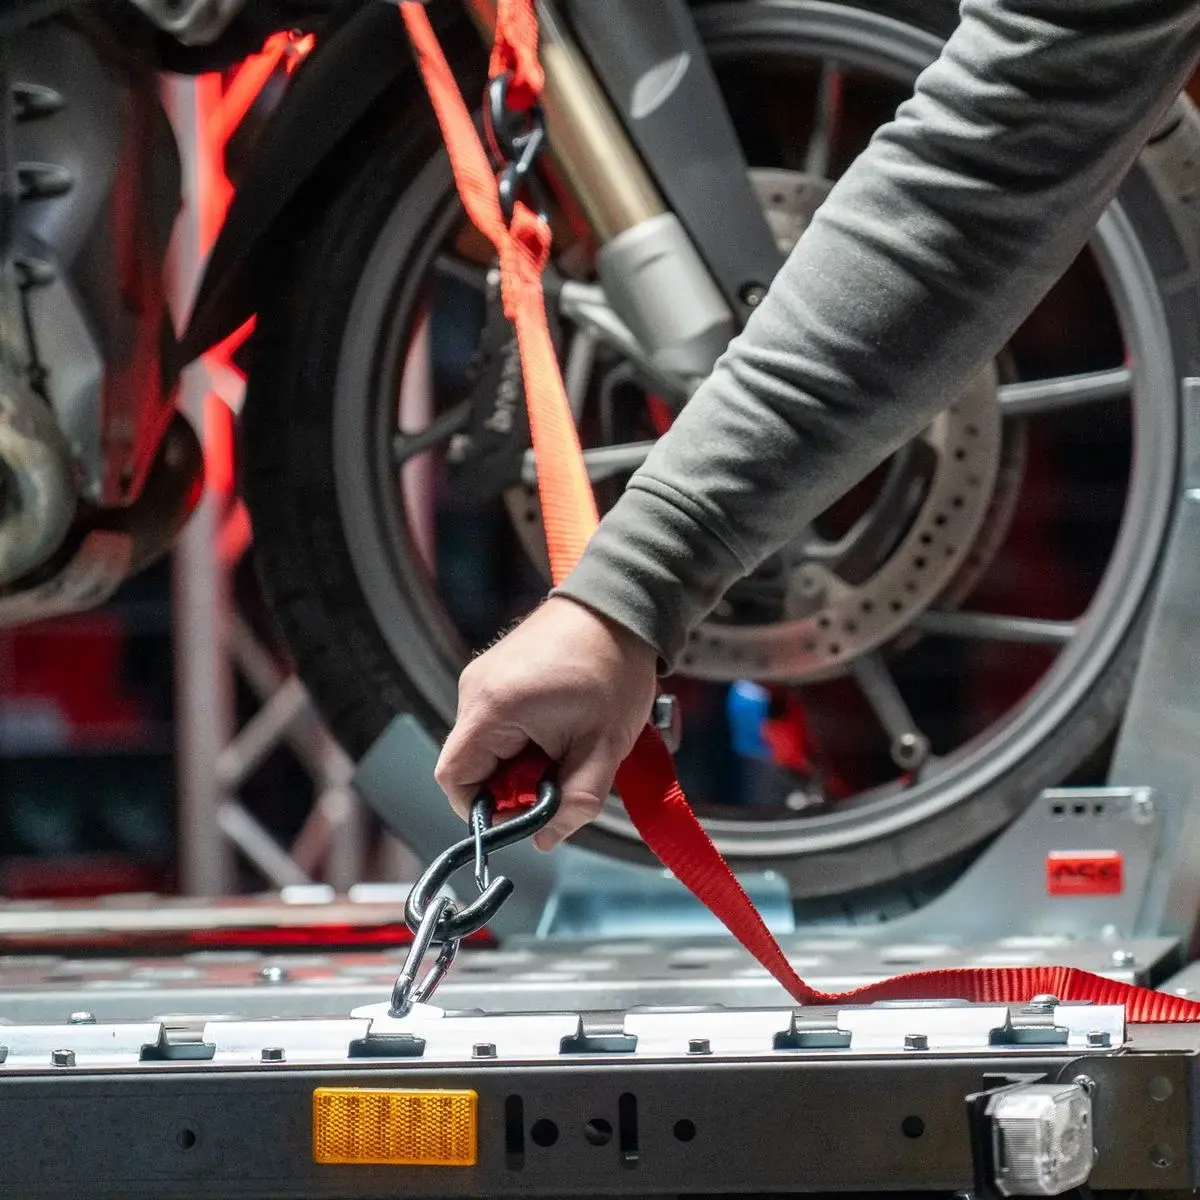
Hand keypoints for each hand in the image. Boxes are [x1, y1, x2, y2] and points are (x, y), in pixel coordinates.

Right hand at [435, 596, 658, 850]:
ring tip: (568, 743)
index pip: (454, 779)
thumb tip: (545, 839)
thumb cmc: (613, 666)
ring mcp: (484, 676)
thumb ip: (574, 803)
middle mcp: (476, 689)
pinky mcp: (497, 670)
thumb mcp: (603, 748)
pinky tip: (562, 725)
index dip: (483, 810)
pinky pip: (498, 721)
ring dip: (523, 760)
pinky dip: (525, 737)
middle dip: (514, 785)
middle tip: (561, 775)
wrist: (620, 605)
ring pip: (488, 745)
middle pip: (472, 764)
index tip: (525, 815)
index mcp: (492, 708)